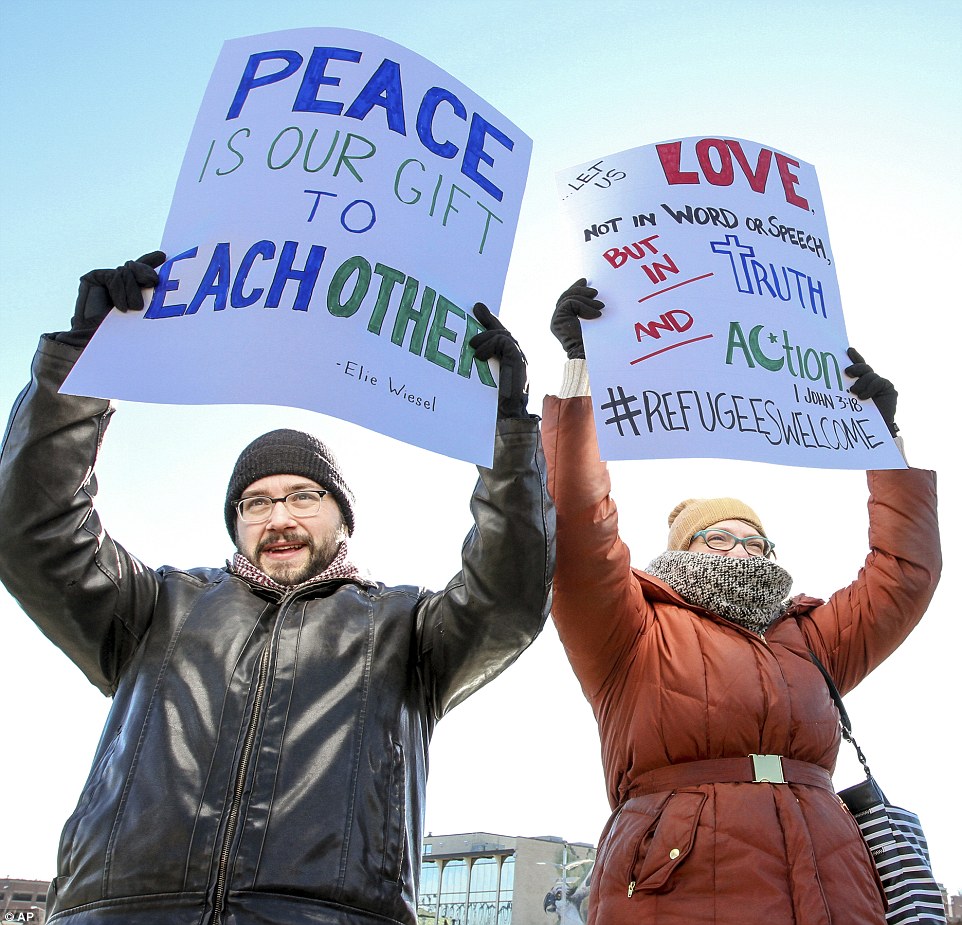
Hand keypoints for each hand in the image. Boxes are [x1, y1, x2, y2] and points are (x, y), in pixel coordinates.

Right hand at [66, 251, 166, 345]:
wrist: (98, 340)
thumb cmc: (125, 331)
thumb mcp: (144, 309)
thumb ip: (148, 292)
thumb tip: (155, 278)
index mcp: (132, 288)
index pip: (142, 270)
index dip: (150, 260)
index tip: (162, 256)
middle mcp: (119, 281)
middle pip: (137, 266)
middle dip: (146, 273)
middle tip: (153, 282)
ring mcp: (106, 278)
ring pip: (126, 271)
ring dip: (132, 291)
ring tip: (134, 308)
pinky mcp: (94, 277)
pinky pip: (113, 276)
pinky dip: (119, 291)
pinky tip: (120, 308)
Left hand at [469, 303, 529, 418]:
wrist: (504, 419)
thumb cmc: (489, 404)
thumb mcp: (478, 378)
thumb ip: (476, 362)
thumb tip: (466, 348)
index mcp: (508, 362)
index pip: (500, 337)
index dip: (490, 322)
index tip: (477, 308)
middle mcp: (516, 359)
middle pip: (502, 332)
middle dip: (488, 319)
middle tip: (475, 309)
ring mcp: (519, 360)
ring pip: (504, 335)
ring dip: (486, 336)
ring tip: (472, 345)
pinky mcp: (519, 362)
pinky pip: (505, 342)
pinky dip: (491, 344)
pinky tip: (479, 354)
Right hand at [550, 278, 603, 358]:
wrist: (589, 355)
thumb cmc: (595, 342)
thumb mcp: (592, 320)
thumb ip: (587, 309)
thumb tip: (594, 294)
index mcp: (564, 319)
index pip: (567, 299)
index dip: (575, 288)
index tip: (584, 281)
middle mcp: (558, 319)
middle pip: (566, 296)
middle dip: (580, 290)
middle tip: (595, 291)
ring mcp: (556, 319)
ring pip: (569, 298)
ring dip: (587, 300)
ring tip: (601, 305)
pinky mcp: (558, 319)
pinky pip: (571, 303)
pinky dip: (585, 307)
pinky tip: (596, 314)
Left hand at [845, 347, 898, 435]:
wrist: (871, 428)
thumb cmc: (856, 416)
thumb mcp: (847, 399)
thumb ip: (844, 388)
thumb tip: (830, 380)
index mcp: (861, 382)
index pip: (858, 366)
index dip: (855, 357)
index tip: (848, 350)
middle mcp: (871, 381)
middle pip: (864, 367)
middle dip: (856, 367)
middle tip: (847, 373)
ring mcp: (881, 384)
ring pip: (869, 374)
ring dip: (861, 383)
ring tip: (855, 394)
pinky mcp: (889, 388)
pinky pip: (878, 381)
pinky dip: (870, 389)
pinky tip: (864, 398)